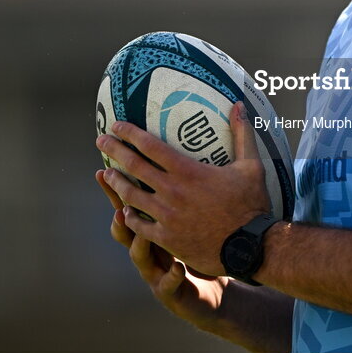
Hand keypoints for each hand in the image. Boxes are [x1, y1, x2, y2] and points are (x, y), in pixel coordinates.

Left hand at [96, 101, 270, 275]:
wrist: (250, 246)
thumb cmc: (251, 204)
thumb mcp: (251, 165)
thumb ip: (242, 134)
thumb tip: (240, 105)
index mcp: (188, 171)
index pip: (150, 146)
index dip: (130, 133)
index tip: (116, 125)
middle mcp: (172, 191)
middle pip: (134, 166)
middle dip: (114, 150)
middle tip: (100, 141)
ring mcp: (166, 216)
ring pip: (131, 196)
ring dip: (116, 183)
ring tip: (107, 175)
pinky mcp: (167, 238)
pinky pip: (139, 226)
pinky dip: (130, 216)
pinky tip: (125, 211)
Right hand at [96, 167, 228, 328]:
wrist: (209, 292)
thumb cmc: (199, 250)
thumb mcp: (189, 219)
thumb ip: (189, 191)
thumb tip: (193, 156)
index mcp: (151, 225)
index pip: (129, 203)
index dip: (115, 188)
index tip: (102, 168)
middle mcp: (147, 248)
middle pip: (125, 226)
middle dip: (118, 208)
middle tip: (115, 195)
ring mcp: (155, 270)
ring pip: (139, 255)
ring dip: (138, 242)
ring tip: (141, 231)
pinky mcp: (170, 290)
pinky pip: (168, 283)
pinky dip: (171, 275)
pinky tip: (178, 266)